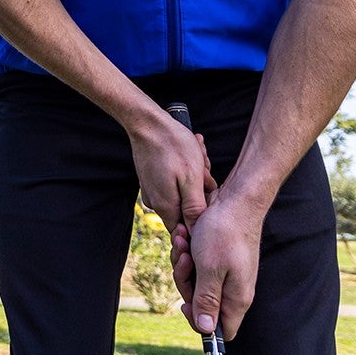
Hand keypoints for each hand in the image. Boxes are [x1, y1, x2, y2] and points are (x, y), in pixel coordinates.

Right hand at [128, 112, 213, 234]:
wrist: (147, 123)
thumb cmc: (173, 146)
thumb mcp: (191, 179)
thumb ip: (194, 209)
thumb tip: (196, 232)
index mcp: (166, 207)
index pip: (186, 232)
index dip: (201, 219)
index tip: (207, 195)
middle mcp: (156, 202)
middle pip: (187, 210)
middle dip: (201, 192)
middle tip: (205, 171)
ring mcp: (152, 190)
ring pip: (183, 193)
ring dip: (195, 178)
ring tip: (198, 157)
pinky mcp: (152, 179)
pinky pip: (175, 182)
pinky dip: (185, 171)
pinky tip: (190, 155)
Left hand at [172, 188, 263, 338]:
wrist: (235, 200)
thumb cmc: (224, 234)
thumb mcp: (210, 269)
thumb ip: (207, 300)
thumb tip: (206, 331)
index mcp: (236, 299)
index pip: (221, 331)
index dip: (200, 323)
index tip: (185, 304)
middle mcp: (233, 289)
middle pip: (201, 304)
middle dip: (185, 282)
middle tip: (184, 258)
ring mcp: (226, 274)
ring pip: (195, 281)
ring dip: (183, 261)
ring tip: (183, 241)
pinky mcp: (219, 260)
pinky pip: (196, 264)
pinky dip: (187, 251)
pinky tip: (185, 235)